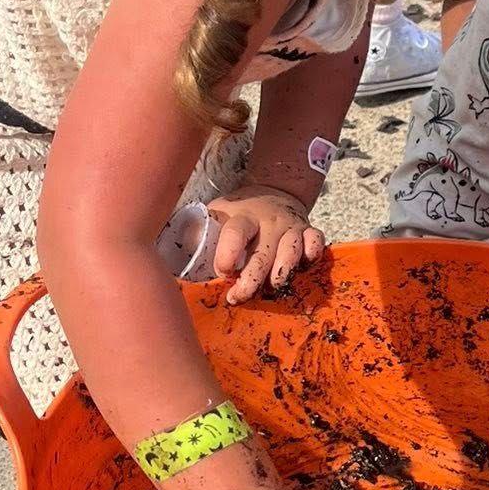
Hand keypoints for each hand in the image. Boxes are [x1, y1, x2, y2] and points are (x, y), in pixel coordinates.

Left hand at [208, 183, 324, 305]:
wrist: (274, 193)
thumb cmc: (239, 214)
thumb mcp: (216, 214)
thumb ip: (198, 233)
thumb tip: (172, 260)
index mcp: (242, 217)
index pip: (235, 233)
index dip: (228, 255)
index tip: (222, 272)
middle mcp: (269, 221)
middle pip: (263, 254)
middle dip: (251, 280)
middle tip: (238, 297)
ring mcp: (291, 226)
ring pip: (291, 252)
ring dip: (281, 274)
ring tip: (271, 288)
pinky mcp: (309, 231)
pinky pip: (316, 243)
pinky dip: (311, 256)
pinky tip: (301, 268)